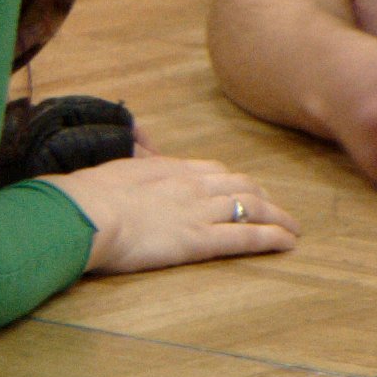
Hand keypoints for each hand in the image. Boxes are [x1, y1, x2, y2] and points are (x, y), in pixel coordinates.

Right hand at [44, 153, 298, 274]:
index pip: (212, 170)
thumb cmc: (87, 194)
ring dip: (277, 217)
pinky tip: (287, 243)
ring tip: (292, 229)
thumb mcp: (113, 167)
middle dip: (263, 196)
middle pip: (239, 185)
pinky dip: (271, 238)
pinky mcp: (199, 240)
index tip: (242, 188)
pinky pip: (245, 236)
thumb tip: (136, 133)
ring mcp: (198, 211)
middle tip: (275, 209)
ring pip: (250, 207)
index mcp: (169, 168)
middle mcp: (191, 185)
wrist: (85, 212)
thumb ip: (133, 154)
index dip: (233, 180)